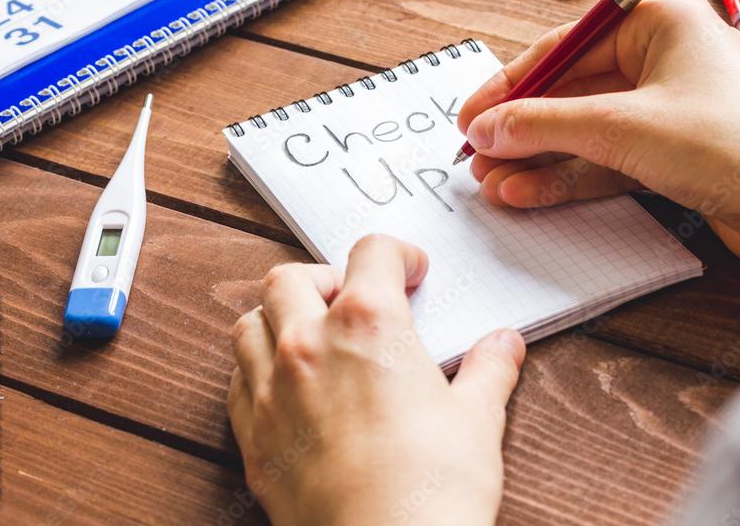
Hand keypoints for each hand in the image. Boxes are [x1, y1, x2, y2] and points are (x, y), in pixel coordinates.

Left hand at [227, 235, 525, 525]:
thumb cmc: (433, 488)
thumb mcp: (477, 420)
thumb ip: (488, 370)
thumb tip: (503, 344)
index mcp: (369, 324)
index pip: (372, 252)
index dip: (397, 253)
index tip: (411, 271)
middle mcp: (309, 345)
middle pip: (291, 278)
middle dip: (324, 277)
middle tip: (353, 298)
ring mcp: (271, 391)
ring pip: (250, 323)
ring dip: (278, 317)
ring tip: (311, 335)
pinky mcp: (253, 439)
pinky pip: (236, 380)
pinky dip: (256, 369)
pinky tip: (286, 387)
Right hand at [457, 0, 739, 277]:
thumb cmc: (734, 147)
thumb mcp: (621, 127)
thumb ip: (545, 125)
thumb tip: (488, 127)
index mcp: (663, 22)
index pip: (566, 45)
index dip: (511, 83)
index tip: (471, 115)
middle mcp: (667, 59)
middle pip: (573, 91)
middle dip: (522, 130)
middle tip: (476, 156)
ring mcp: (672, 109)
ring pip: (587, 130)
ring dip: (539, 158)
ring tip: (492, 184)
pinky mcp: (675, 154)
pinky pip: (609, 159)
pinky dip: (571, 177)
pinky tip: (529, 194)